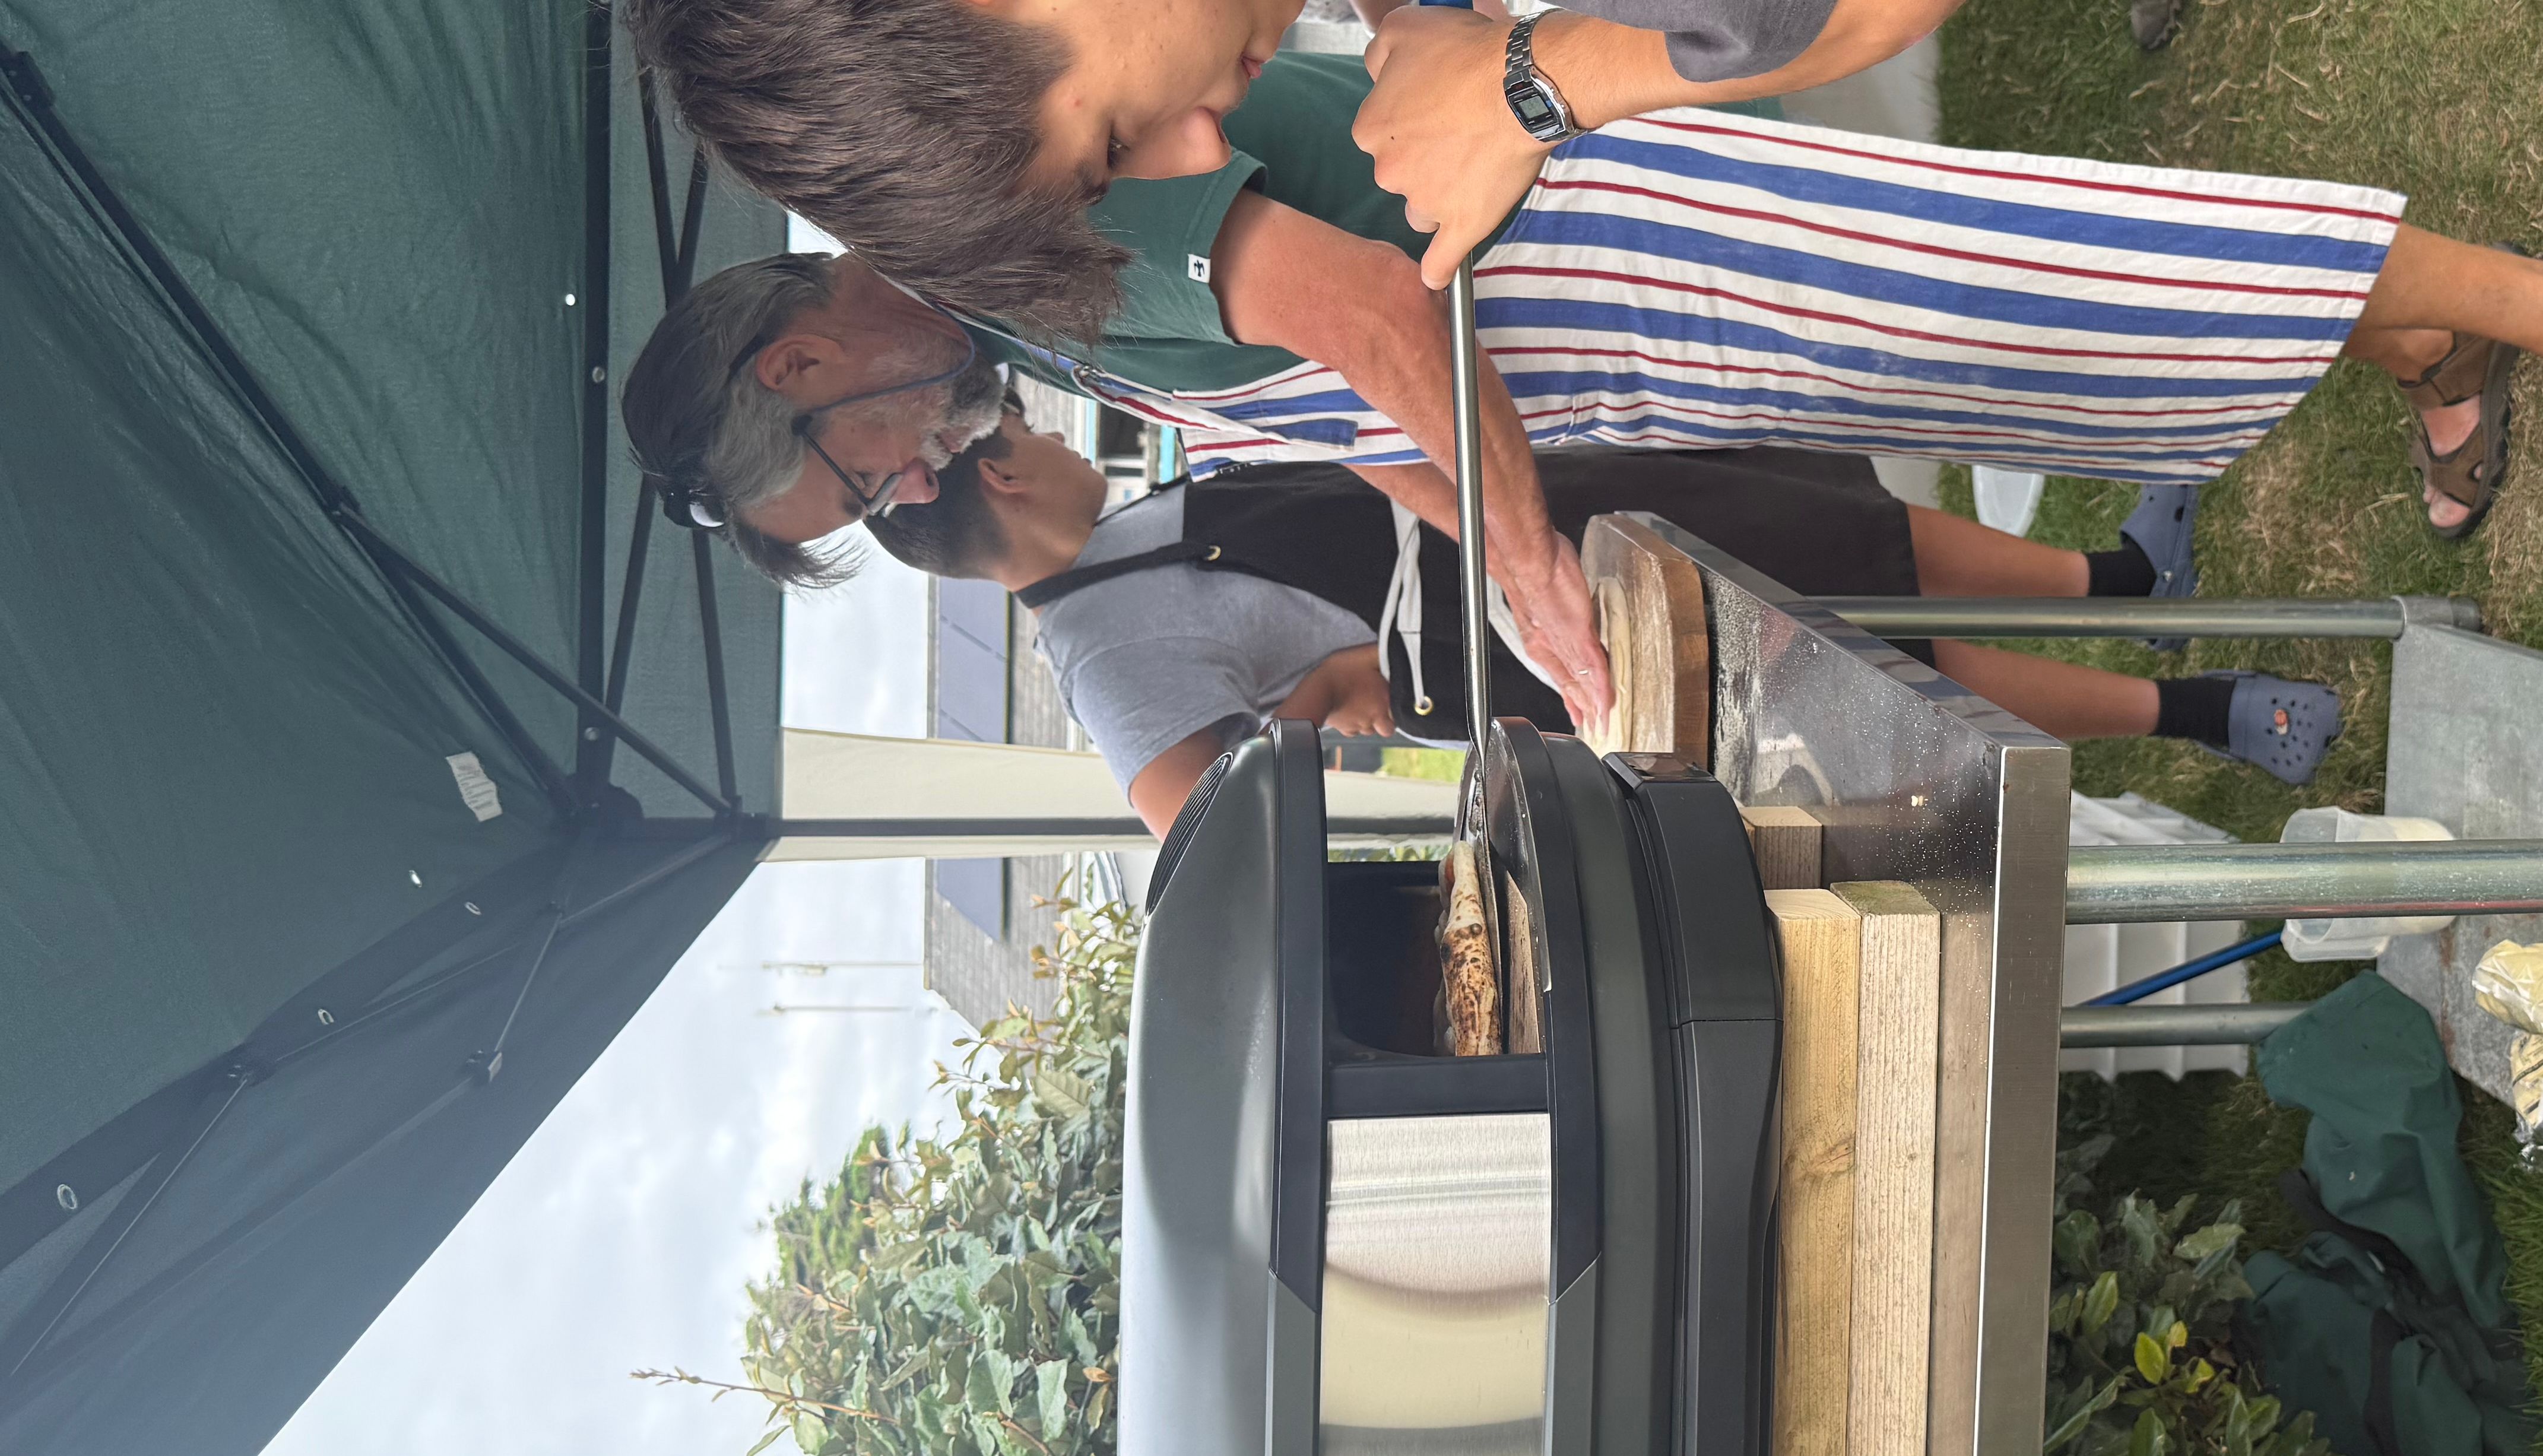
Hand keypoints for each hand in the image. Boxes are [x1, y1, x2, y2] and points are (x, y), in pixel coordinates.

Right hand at [1323, 653, 1398, 738]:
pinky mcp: (1345, 729)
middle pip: (1387, 727)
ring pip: (1370, 729)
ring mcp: (1360, 725)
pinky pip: (1353, 731)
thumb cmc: (1342, 671)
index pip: (1400, 712)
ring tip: (1359, 707)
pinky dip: (1352, 725)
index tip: (1388, 697)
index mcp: (1385, 699)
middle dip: (1384, 719)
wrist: (1318, 689)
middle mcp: (1376, 716)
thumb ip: (1383, 655)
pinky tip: (1348, 713)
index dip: (1396, 705)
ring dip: (1368, 721)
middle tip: (1376, 705)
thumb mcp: (1366, 655)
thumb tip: (1396, 651)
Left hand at [1356, 7, 1558, 290]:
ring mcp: (1426, 203)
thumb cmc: (1468, 52)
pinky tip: (1436, 277)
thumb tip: (1376, 73)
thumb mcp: (1405, 27)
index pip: (1380, 132)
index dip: (1410, 118)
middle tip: (1462, 130)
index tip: (1437, 105)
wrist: (1523, 82)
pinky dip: (1438, 271)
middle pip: (1400, 172)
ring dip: (1439, 195)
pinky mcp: (1462, 226)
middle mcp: (1389, 171)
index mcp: (1370, 129)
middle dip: (1425, 156)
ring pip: (1421, 208)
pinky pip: (1441, 261)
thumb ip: (1379, 54)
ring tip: (1473, 168)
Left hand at [1498, 536, 1612, 728]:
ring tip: (1602, 721)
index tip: (1578, 708)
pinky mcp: (1578, 637)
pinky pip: (1593, 670)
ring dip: (1593, 703)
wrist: (1528, 559)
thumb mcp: (1546, 589)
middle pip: (1570, 682)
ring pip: (1581, 681)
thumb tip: (1566, 601)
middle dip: (1581, 705)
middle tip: (1593, 725)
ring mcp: (1564, 643)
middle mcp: (1549, 646)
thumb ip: (1558, 602)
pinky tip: (1607, 702)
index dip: (1571, 692)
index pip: (1562, 670)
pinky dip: (1601, 689)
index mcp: (1541, 637)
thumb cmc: (1535, 565)